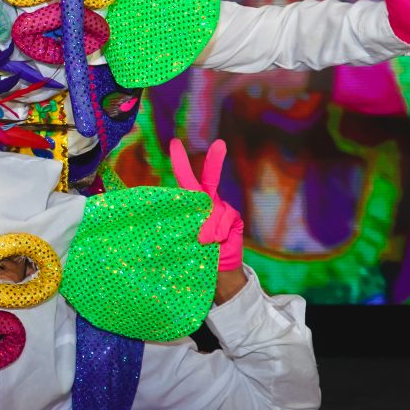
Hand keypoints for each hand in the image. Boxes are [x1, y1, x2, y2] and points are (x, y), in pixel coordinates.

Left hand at [170, 138, 243, 272]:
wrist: (217, 267)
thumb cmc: (195, 250)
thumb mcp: (187, 237)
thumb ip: (192, 229)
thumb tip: (204, 231)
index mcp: (193, 202)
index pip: (185, 178)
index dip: (180, 161)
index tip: (175, 142)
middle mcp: (209, 201)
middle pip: (211, 178)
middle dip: (215, 161)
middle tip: (220, 144)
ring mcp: (223, 209)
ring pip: (215, 210)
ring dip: (207, 228)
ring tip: (203, 242)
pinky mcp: (234, 218)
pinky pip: (226, 220)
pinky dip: (219, 232)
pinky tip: (216, 241)